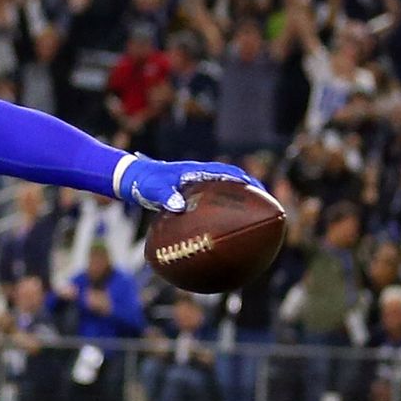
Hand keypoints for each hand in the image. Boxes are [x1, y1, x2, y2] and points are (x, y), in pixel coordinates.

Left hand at [116, 154, 273, 213]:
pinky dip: (222, 212)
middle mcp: (201, 177)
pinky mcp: (192, 196)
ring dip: (238, 202)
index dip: (244, 181)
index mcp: (197, 171)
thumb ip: (165, 196)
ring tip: (254, 218)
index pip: (227, 172)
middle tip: (266, 205)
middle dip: (250, 192)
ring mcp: (198, 187)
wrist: (133, 180)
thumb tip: (179, 207)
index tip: (259, 190)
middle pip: (232, 182)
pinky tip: (225, 229)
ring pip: (224, 193)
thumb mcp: (154, 189)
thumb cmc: (144, 182)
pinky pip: (213, 203)